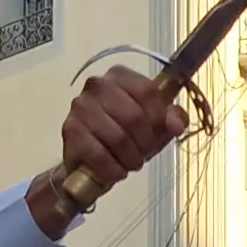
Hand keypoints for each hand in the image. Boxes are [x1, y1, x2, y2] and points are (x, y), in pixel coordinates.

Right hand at [56, 65, 191, 198]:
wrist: (90, 161)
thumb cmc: (127, 137)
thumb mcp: (155, 125)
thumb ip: (172, 119)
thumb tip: (176, 125)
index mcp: (120, 76)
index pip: (149, 92)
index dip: (159, 118)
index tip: (159, 133)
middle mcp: (98, 85)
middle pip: (134, 116)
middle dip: (145, 143)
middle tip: (144, 154)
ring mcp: (81, 106)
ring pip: (117, 138)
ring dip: (130, 159)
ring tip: (130, 163)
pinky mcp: (70, 130)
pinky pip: (99, 154)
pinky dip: (112, 169)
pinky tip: (115, 170)